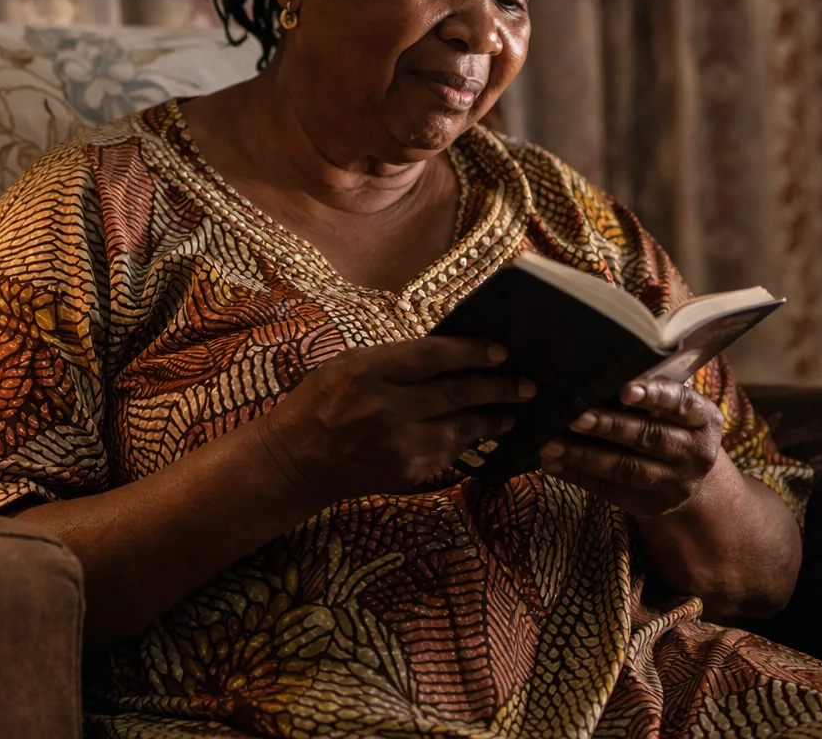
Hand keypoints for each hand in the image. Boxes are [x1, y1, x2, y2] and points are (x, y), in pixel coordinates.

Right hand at [255, 338, 535, 503]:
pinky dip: (468, 440)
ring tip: (513, 410)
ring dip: (493, 419)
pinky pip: (449, 453)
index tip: (501, 350)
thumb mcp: (347, 366)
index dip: (472, 352)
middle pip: (457, 393)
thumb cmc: (318, 403)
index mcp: (368, 372)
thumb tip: (446, 353)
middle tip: (526, 383)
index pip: (432, 356)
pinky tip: (482, 432)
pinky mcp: (407, 471)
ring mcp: (399, 444)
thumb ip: (393, 361)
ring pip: (461, 428)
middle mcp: (386, 408)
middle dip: (498, 387)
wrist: (295, 460)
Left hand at [538, 379, 724, 517]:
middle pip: (649, 437)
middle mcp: (697, 454)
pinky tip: (552, 463)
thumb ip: (647, 391)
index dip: (654, 395)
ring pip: (627, 468)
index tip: (624, 389)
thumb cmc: (667, 424)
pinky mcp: (654, 506)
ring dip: (584, 455)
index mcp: (705, 420)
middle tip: (574, 416)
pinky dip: (578, 476)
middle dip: (608, 426)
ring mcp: (678, 484)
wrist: (687, 475)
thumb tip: (595, 372)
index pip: (681, 403)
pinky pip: (612, 491)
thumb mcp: (671, 407)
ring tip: (551, 443)